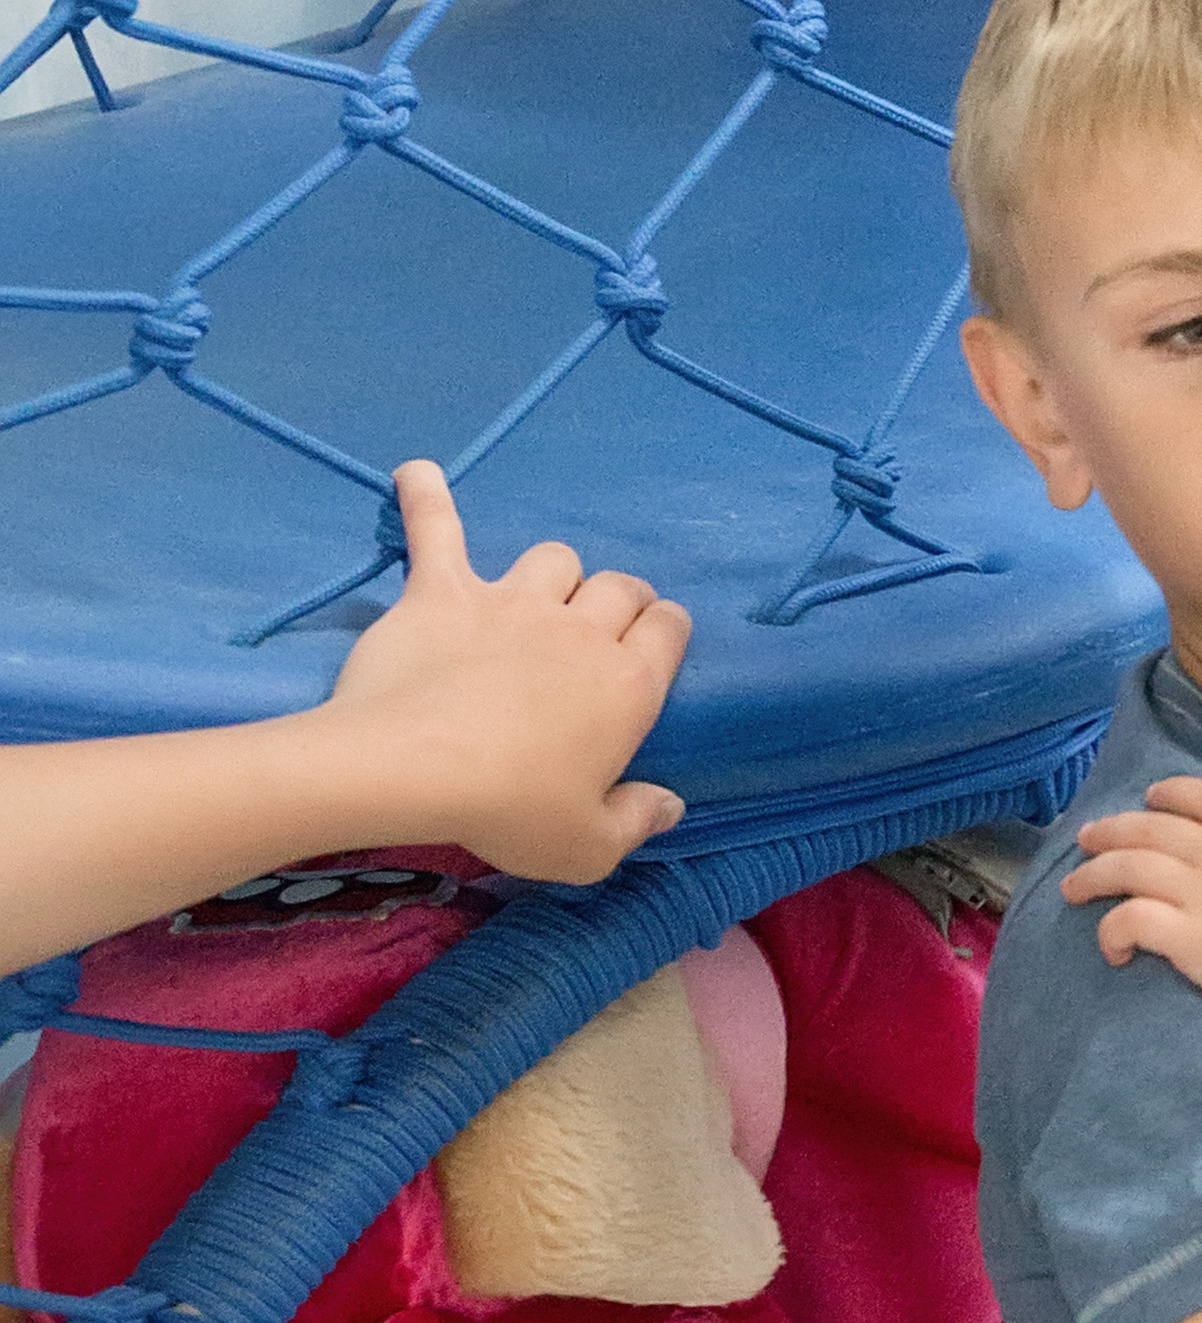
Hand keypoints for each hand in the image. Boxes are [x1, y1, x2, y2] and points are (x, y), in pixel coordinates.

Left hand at [317, 464, 691, 879]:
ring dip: (552, 574)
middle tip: (593, 634)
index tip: (648, 650)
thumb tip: (669, 804)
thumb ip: (636, 821)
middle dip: (617, 602)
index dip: (662, 634)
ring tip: (533, 599)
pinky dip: (426, 498)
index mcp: (628, 684)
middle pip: (618, 586)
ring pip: (552, 558)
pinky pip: (437, 528)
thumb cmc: (510, 811)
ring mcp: (511, 602)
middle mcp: (581, 629)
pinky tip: (416, 475)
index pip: (669, 628)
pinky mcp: (443, 591)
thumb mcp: (587, 848)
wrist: (412, 769)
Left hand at [1062, 776, 1201, 1042]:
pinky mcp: (1188, 940)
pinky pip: (1131, 921)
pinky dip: (1111, 930)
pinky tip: (1110, 949)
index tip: (1149, 798)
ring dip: (1093, 874)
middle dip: (1112, 829)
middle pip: (1152, 828)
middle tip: (1086, 838)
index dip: (1171, 793)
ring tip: (1071, 886)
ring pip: (1128, 868)